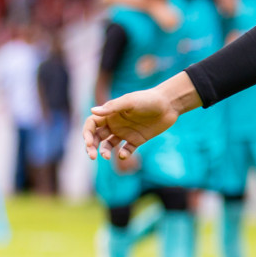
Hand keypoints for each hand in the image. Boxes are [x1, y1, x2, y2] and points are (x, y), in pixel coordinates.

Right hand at [85, 72, 199, 159]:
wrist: (169, 104)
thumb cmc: (148, 99)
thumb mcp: (130, 102)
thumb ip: (112, 107)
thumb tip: (92, 111)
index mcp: (110, 114)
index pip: (92, 124)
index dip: (87, 133)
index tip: (88, 143)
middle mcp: (115, 123)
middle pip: (97, 136)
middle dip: (92, 146)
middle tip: (92, 156)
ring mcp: (126, 132)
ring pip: (109, 145)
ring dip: (104, 151)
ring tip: (106, 156)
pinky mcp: (137, 140)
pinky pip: (126, 150)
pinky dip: (123, 154)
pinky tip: (123, 154)